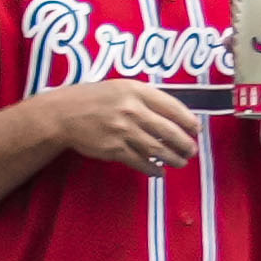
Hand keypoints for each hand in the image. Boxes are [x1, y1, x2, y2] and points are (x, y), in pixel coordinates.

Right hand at [42, 76, 204, 173]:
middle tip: (192, 150)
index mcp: (136, 91)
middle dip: (184, 143)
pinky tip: (159, 172)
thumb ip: (144, 98)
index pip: (171, 106)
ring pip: (156, 148)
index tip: (196, 129)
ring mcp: (123, 131)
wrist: (64, 114)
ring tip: (182, 162)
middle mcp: (131, 110)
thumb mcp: (120, 88)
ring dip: (172, 158)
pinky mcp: (114, 149)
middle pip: (167, 130)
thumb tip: (170, 115)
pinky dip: (152, 169)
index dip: (187, 119)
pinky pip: (139, 161)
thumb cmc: (94, 99)